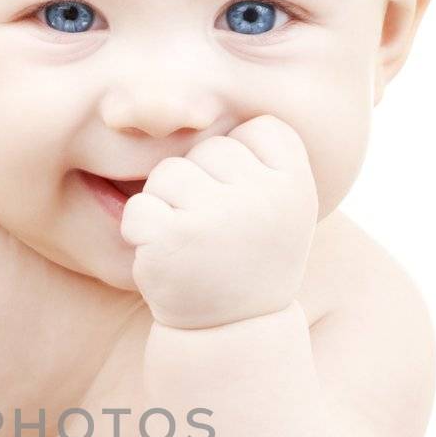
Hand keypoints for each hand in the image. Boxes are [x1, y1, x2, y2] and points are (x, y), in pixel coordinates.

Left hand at [121, 113, 318, 328]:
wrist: (234, 333)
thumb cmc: (253, 260)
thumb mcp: (283, 205)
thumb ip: (263, 158)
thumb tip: (194, 103)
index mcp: (296, 183)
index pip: (257, 129)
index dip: (242, 165)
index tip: (248, 207)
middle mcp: (262, 196)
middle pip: (206, 149)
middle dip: (201, 186)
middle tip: (216, 235)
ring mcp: (216, 217)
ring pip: (167, 174)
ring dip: (168, 207)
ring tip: (192, 245)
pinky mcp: (172, 238)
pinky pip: (139, 208)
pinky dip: (142, 233)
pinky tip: (167, 258)